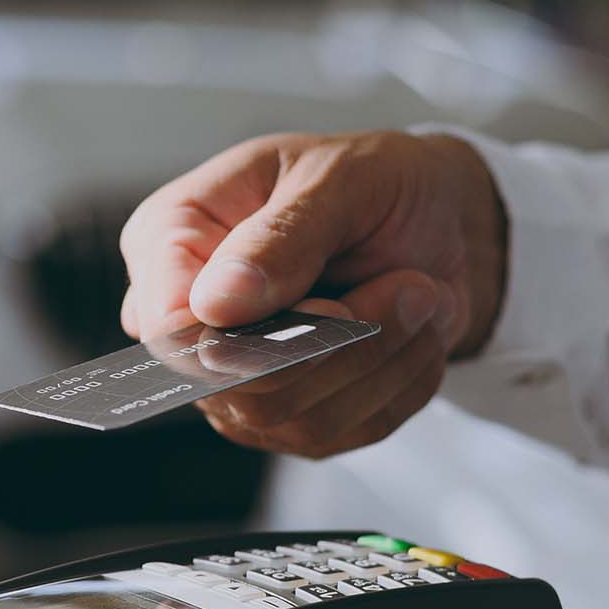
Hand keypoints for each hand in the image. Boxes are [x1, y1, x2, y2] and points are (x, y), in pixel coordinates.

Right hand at [119, 131, 506, 458]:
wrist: (441, 220)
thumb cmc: (375, 181)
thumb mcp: (338, 177)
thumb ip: (279, 236)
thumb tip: (217, 302)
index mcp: (170, 239)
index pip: (167, 328)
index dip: (245, 339)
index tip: (330, 307)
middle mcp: (192, 317)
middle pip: (236, 390)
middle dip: (338, 348)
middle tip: (406, 286)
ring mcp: (237, 377)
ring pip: (297, 421)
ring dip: (382, 359)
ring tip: (419, 294)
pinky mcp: (292, 416)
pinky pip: (346, 432)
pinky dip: (401, 382)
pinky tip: (414, 330)